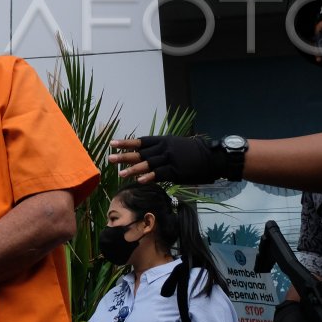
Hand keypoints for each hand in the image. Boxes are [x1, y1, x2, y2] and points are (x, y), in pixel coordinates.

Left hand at [109, 136, 223, 183]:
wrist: (211, 157)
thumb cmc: (193, 152)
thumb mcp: (176, 145)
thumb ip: (161, 149)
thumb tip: (147, 155)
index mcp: (163, 140)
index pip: (141, 141)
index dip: (126, 143)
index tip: (112, 143)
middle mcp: (164, 148)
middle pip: (140, 153)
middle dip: (124, 156)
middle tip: (110, 159)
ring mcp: (170, 159)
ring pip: (148, 164)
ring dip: (133, 169)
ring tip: (121, 174)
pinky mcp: (176, 171)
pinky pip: (160, 175)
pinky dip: (150, 177)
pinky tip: (140, 181)